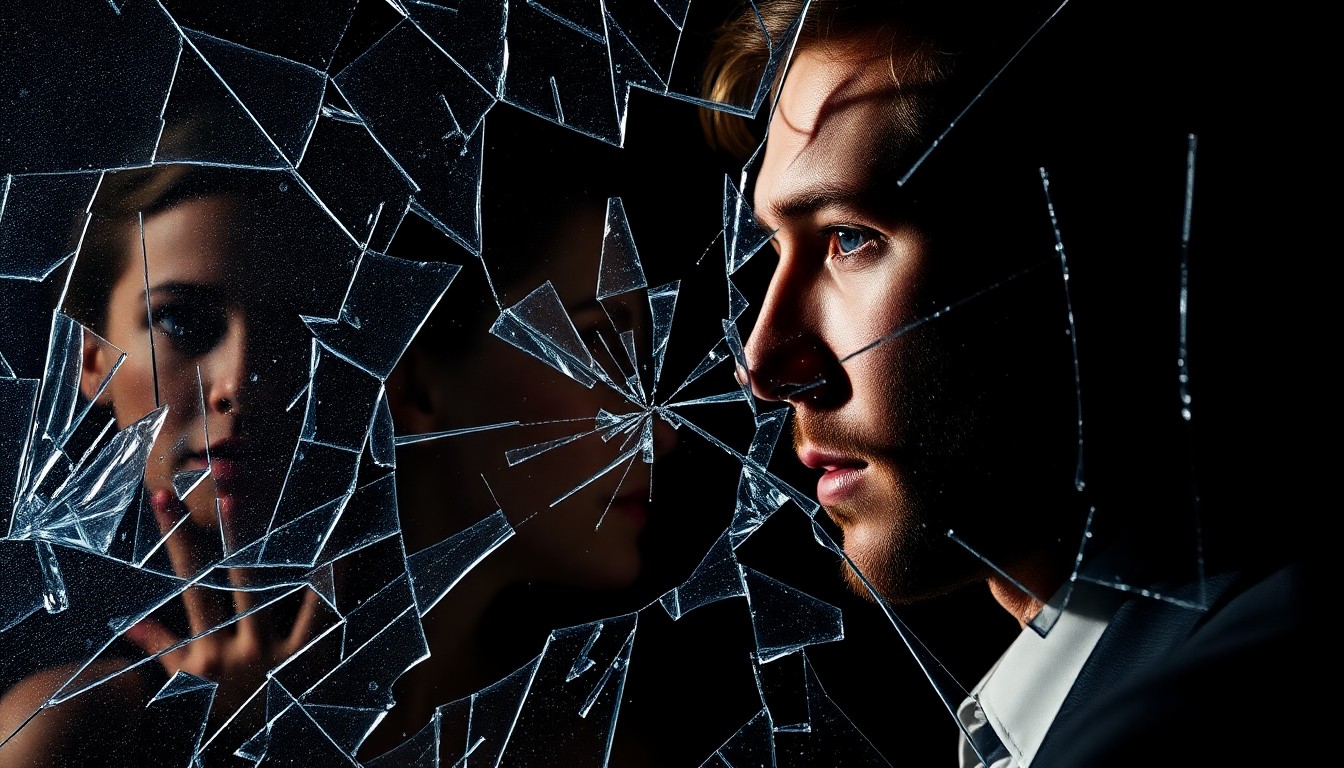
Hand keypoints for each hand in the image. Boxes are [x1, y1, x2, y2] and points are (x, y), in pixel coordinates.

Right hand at [124, 489, 319, 725]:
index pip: (187, 582)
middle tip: (226, 490)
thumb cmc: (210, 710)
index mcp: (204, 648)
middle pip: (232, 583)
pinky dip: (327, 592)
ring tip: (297, 519)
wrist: (237, 753)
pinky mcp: (302, 667)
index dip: (174, 539)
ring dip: (291, 561)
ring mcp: (271, 658)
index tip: (163, 498)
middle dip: (228, 537)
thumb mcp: (183, 681)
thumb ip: (160, 648)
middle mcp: (237, 649)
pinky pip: (318, 622)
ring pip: (283, 600)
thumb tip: (128, 624)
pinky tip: (337, 561)